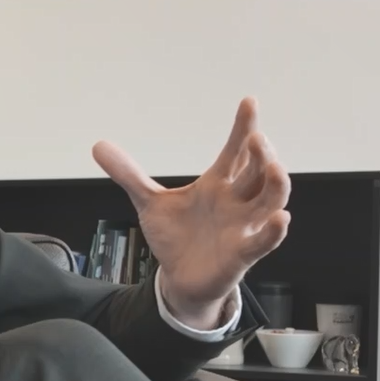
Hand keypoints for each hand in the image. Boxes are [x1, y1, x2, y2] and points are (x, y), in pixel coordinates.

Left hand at [91, 98, 290, 327]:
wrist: (178, 278)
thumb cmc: (176, 237)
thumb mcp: (149, 202)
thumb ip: (129, 174)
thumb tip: (98, 145)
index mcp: (218, 183)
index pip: (235, 150)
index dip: (243, 127)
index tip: (249, 102)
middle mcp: (236, 201)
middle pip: (259, 171)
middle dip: (262, 154)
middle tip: (256, 137)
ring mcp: (242, 226)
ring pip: (270, 201)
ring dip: (277, 185)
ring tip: (275, 168)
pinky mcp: (243, 253)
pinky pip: (264, 241)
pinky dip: (274, 231)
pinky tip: (281, 218)